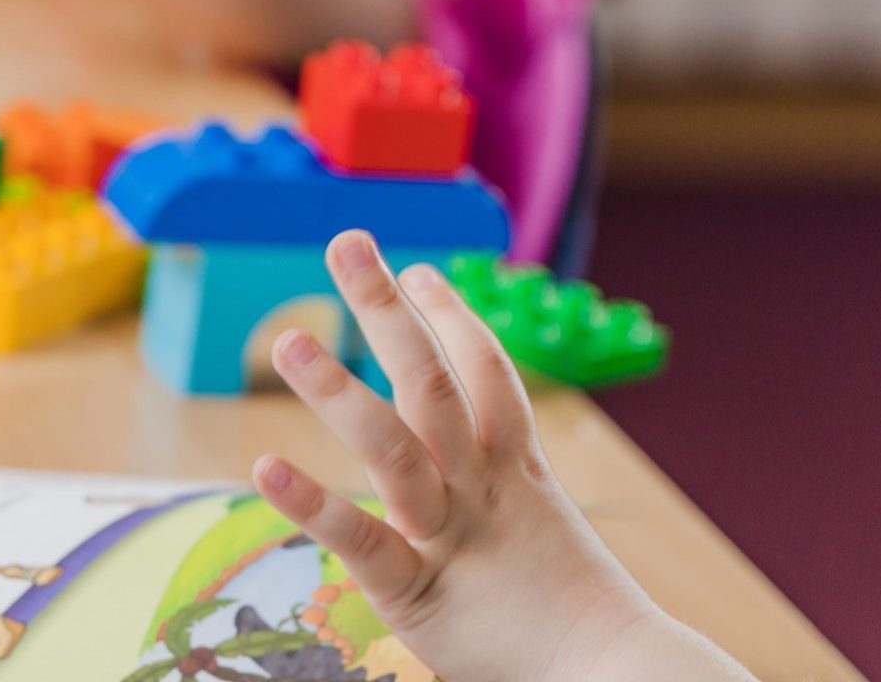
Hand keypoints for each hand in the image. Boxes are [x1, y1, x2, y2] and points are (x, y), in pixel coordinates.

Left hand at [254, 233, 752, 681]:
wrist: (614, 670)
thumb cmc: (579, 626)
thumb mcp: (542, 544)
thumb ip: (508, 508)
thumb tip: (491, 490)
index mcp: (519, 476)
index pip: (485, 374)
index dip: (453, 318)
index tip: (420, 271)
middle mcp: (486, 489)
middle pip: (435, 380)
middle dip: (389, 308)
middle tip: (346, 241)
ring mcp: (453, 535)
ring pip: (396, 447)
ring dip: (338, 391)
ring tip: (287, 342)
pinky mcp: (419, 592)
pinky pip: (362, 540)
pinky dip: (313, 504)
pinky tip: (266, 468)